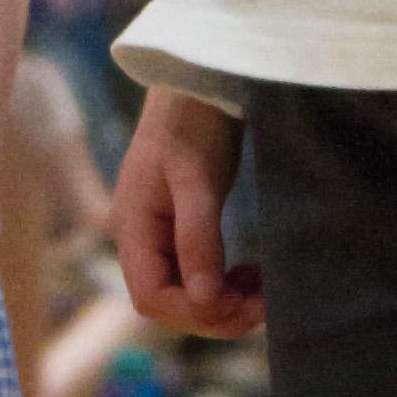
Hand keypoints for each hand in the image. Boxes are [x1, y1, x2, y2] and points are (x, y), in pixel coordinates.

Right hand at [114, 90, 259, 334]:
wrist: (197, 83)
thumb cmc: (193, 120)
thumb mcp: (196, 177)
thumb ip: (197, 238)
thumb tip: (205, 299)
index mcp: (133, 228)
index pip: (152, 298)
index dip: (194, 313)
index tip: (240, 303)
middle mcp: (141, 239)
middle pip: (169, 304)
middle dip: (215, 314)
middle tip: (264, 305)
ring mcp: (160, 236)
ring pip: (186, 294)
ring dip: (224, 304)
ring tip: (262, 292)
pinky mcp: (181, 229)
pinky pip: (199, 275)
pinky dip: (226, 285)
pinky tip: (251, 276)